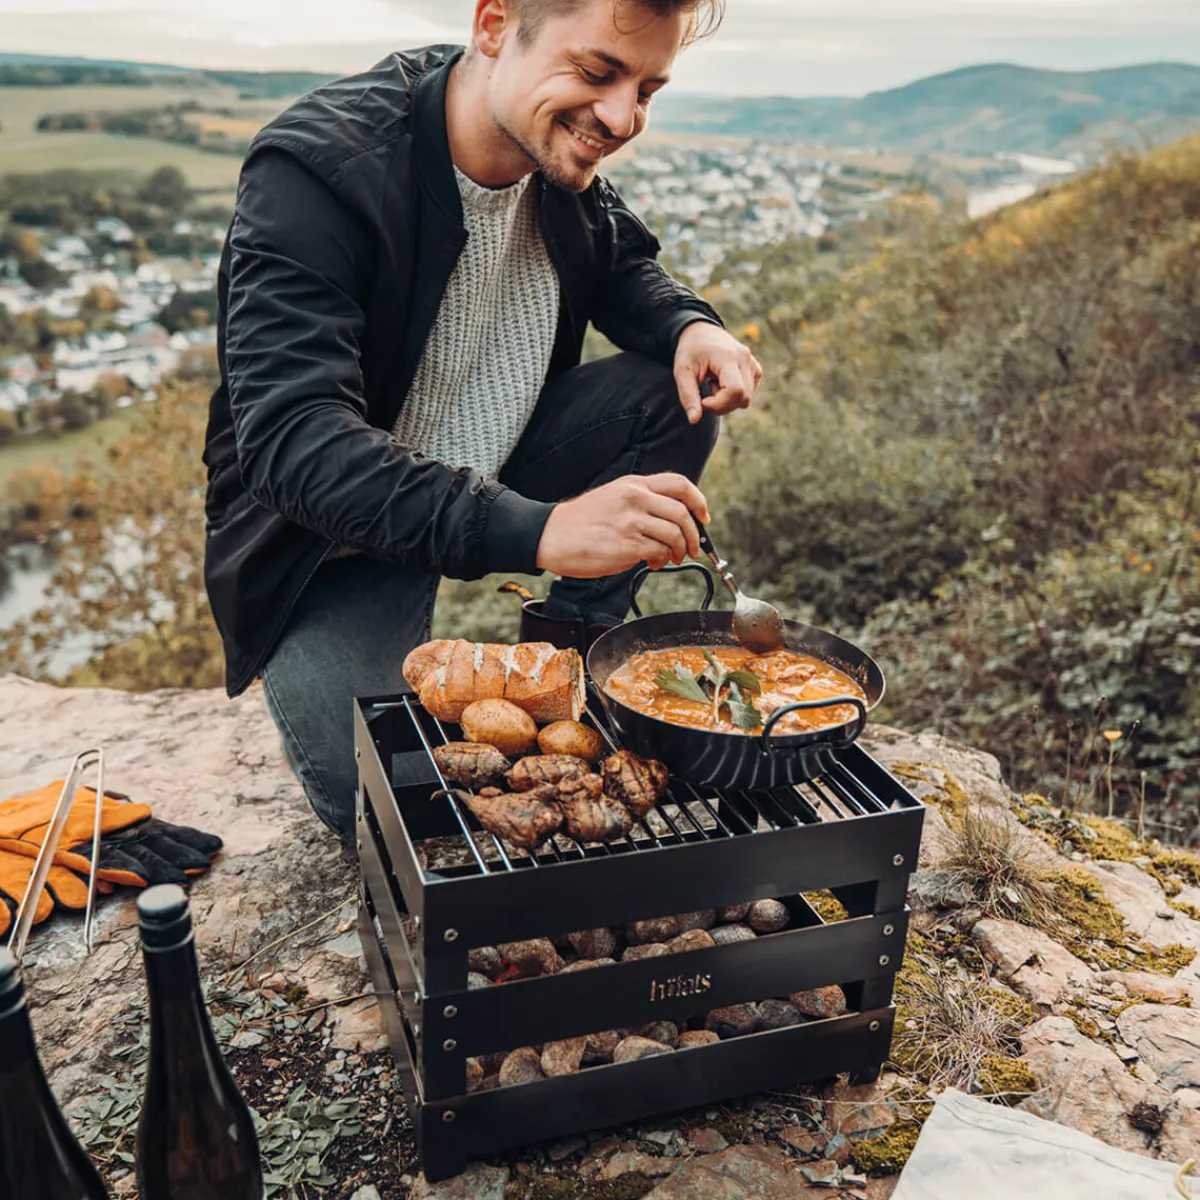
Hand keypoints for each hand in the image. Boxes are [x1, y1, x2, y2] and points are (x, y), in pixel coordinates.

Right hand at [537, 473, 709, 578]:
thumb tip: (672, 520)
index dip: (699, 502)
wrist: (550, 535)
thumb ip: (642, 502)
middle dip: (695, 536)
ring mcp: (632, 521)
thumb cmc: (580, 521)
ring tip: (669, 558)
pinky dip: (661, 560)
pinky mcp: (627, 545)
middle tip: (692, 548)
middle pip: (682, 513)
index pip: (680, 484)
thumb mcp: (613, 497)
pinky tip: (652, 562)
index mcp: (634, 484)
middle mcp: (635, 498)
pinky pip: (659, 552)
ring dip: (679, 551)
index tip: (703, 518)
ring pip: (675, 535)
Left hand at [674, 321, 763, 423]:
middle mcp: (745, 359)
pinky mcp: (755, 369)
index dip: (719, 403)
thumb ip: (688, 396)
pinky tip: (721, 382)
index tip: (702, 401)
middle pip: (743, 398)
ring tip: (712, 384)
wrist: (701, 331)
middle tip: (704, 396)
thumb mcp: (682, 372)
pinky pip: (748, 393)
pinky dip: (734, 395)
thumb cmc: (690, 351)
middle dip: (722, 405)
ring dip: (727, 401)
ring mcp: (752, 364)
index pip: (735, 391)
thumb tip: (694, 420)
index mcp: (728, 357)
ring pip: (746, 399)